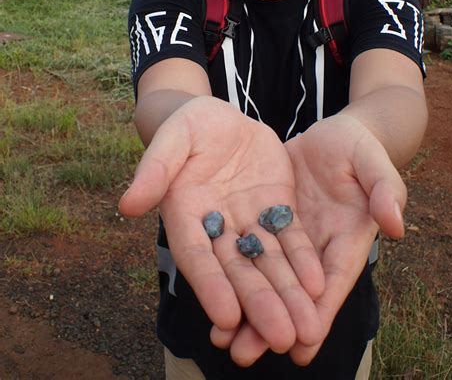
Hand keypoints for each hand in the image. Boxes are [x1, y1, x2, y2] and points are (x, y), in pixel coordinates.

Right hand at [119, 96, 324, 353]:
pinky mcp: (276, 209)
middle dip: (260, 304)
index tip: (227, 317)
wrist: (220, 118)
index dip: (210, 286)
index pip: (197, 257)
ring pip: (269, 262)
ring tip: (308, 328)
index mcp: (185, 216)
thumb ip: (154, 169)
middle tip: (280, 338)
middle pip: (238, 271)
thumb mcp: (172, 138)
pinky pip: (290, 238)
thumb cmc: (188, 126)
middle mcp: (217, 229)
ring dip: (288, 294)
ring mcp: (249, 221)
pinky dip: (303, 261)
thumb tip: (127, 205)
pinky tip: (318, 285)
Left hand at [211, 113, 405, 365]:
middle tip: (242, 353)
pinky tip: (212, 291)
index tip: (301, 345)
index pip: (333, 281)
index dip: (318, 311)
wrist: (331, 134)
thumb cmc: (359, 147)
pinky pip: (248, 249)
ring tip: (219, 339)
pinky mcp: (265, 219)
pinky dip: (232, 272)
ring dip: (245, 307)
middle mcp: (316, 247)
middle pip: (293, 291)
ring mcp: (288, 235)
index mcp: (347, 239)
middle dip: (270, 323)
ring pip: (266, 277)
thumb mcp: (373, 162)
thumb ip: (385, 189)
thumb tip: (396, 226)